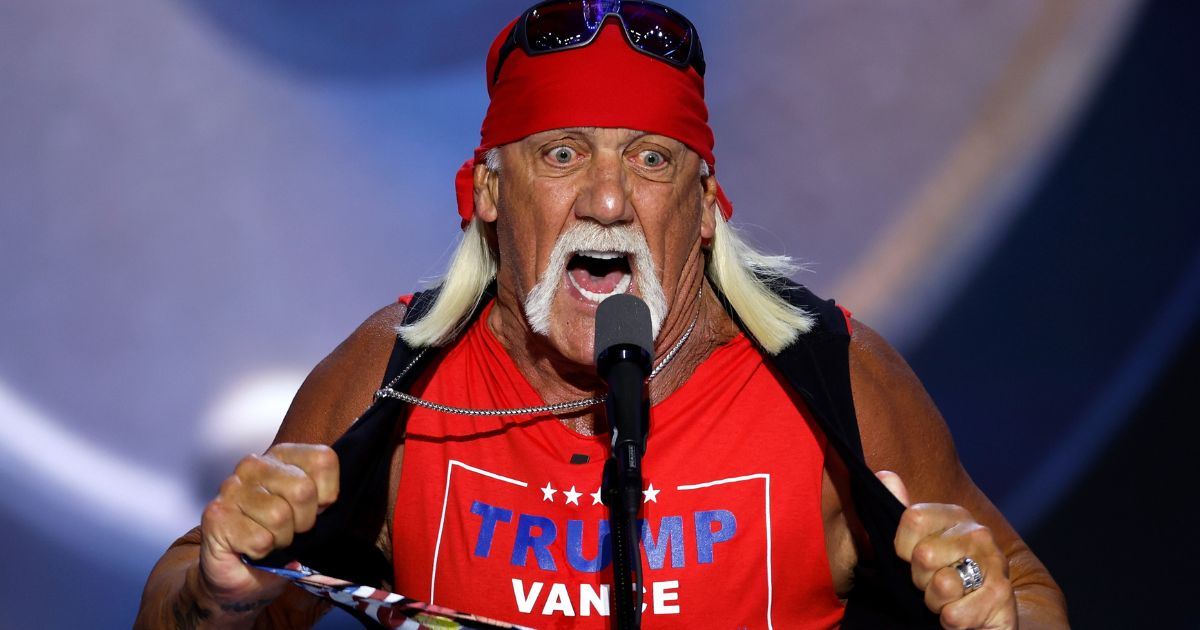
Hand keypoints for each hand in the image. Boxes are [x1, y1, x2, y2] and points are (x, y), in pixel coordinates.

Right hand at [197, 444, 338, 608]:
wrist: (241, 576)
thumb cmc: (280, 540)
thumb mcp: (312, 514)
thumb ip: (327, 500)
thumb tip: (332, 504)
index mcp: (282, 456)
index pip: (323, 460)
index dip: (327, 495)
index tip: (314, 509)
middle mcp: (254, 464)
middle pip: (303, 490)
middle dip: (303, 522)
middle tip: (288, 530)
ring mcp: (231, 488)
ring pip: (280, 516)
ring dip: (281, 539)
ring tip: (269, 539)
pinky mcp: (216, 515)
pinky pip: (260, 539)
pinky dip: (262, 552)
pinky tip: (250, 548)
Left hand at [877, 470, 1017, 629]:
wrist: (978, 618)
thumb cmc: (938, 579)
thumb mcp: (910, 546)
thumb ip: (897, 510)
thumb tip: (885, 476)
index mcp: (953, 515)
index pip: (913, 517)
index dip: (902, 548)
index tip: (909, 559)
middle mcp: (978, 533)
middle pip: (924, 554)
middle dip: (919, 579)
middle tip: (930, 583)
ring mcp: (994, 564)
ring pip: (943, 583)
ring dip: (935, 601)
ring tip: (945, 599)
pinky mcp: (1002, 598)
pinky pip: (956, 614)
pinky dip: (950, 621)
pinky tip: (959, 616)